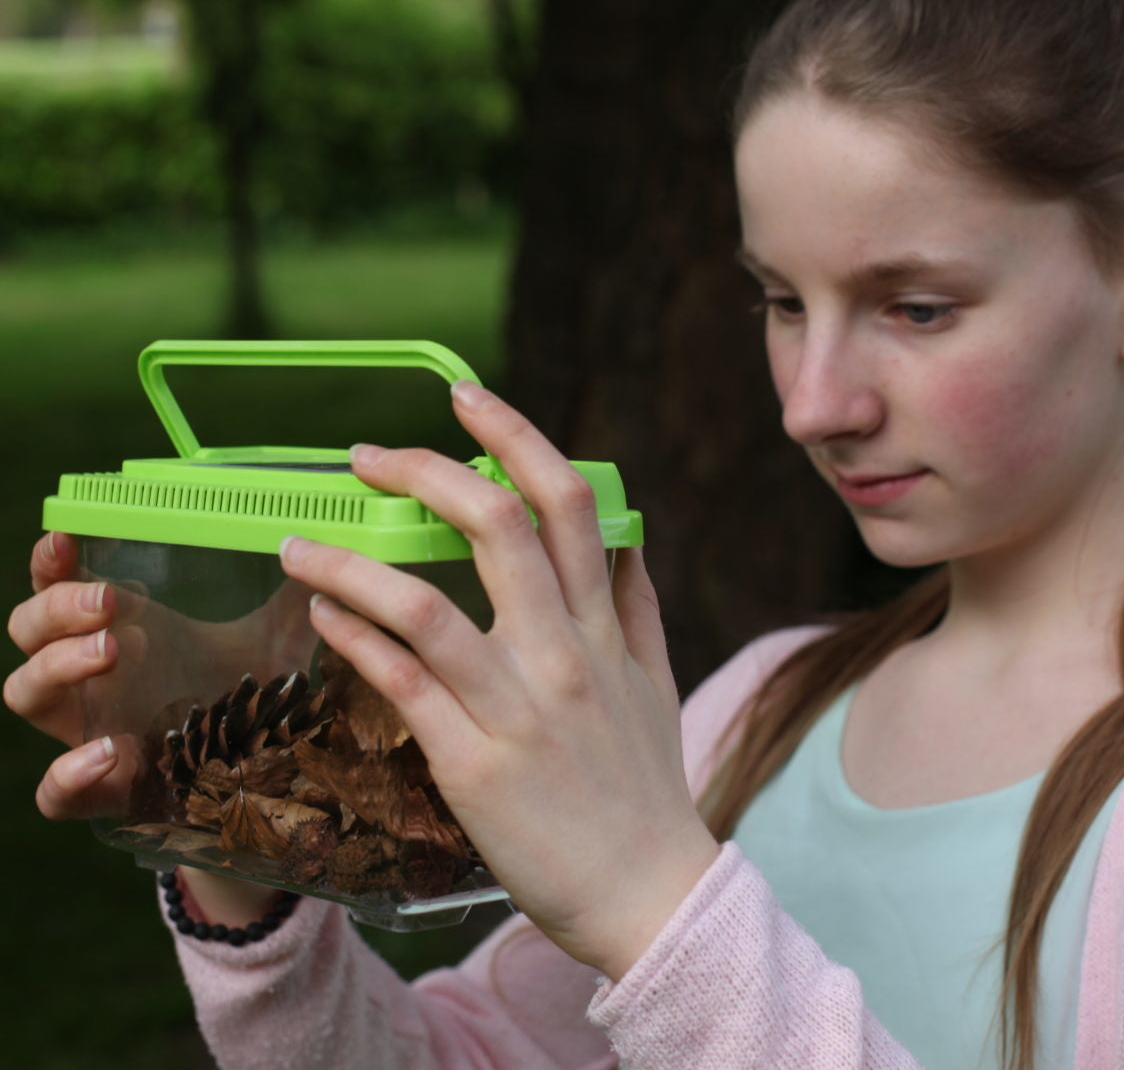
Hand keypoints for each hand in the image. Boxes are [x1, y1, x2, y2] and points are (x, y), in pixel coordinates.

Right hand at [6, 533, 314, 820]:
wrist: (261, 770)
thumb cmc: (251, 690)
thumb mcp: (276, 636)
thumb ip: (297, 594)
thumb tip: (322, 546)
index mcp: (122, 627)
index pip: (58, 585)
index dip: (49, 562)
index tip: (65, 540)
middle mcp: (92, 674)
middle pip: (28, 631)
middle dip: (57, 608)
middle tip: (110, 600)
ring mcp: (90, 727)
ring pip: (25, 693)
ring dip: (56, 666)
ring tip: (110, 650)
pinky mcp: (104, 787)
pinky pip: (54, 792)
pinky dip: (68, 774)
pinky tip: (109, 751)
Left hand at [280, 380, 720, 978]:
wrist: (649, 894)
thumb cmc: (646, 784)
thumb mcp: (656, 679)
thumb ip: (636, 601)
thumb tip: (624, 535)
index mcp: (605, 624)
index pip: (567, 501)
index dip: (514, 435)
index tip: (465, 398)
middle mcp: (564, 653)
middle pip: (495, 526)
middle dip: (426, 470)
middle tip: (368, 456)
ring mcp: (516, 708)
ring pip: (425, 605)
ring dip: (351, 561)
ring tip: (299, 542)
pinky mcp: (472, 764)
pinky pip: (400, 684)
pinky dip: (353, 635)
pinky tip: (320, 611)